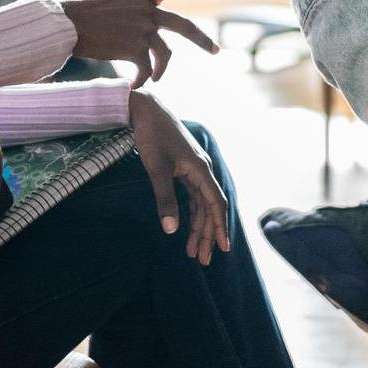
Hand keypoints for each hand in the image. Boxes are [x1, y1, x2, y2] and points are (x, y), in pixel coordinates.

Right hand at [57, 0, 226, 86]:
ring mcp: (141, 28)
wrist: (66, 24)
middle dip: (203, 40)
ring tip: (157, 77)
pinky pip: (146, 68)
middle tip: (217, 51)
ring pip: (166, 52)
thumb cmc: (87, 9)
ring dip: (163, 69)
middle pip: (185, 25)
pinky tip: (136, 86)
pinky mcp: (132, 48)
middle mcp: (147, 8)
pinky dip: (144, 79)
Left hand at [129, 92, 230, 264]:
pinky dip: (191, 213)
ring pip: (201, 203)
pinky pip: (193, 195)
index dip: (219, 227)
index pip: (216, 204)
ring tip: (193, 250)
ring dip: (198, 226)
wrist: (145, 108)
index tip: (222, 249)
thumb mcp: (156, 169)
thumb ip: (165, 199)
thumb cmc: (151, 135)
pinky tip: (187, 227)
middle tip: (202, 259)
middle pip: (209, 207)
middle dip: (207, 234)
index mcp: (200, 169)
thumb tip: (171, 230)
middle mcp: (201, 169)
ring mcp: (193, 168)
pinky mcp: (184, 167)